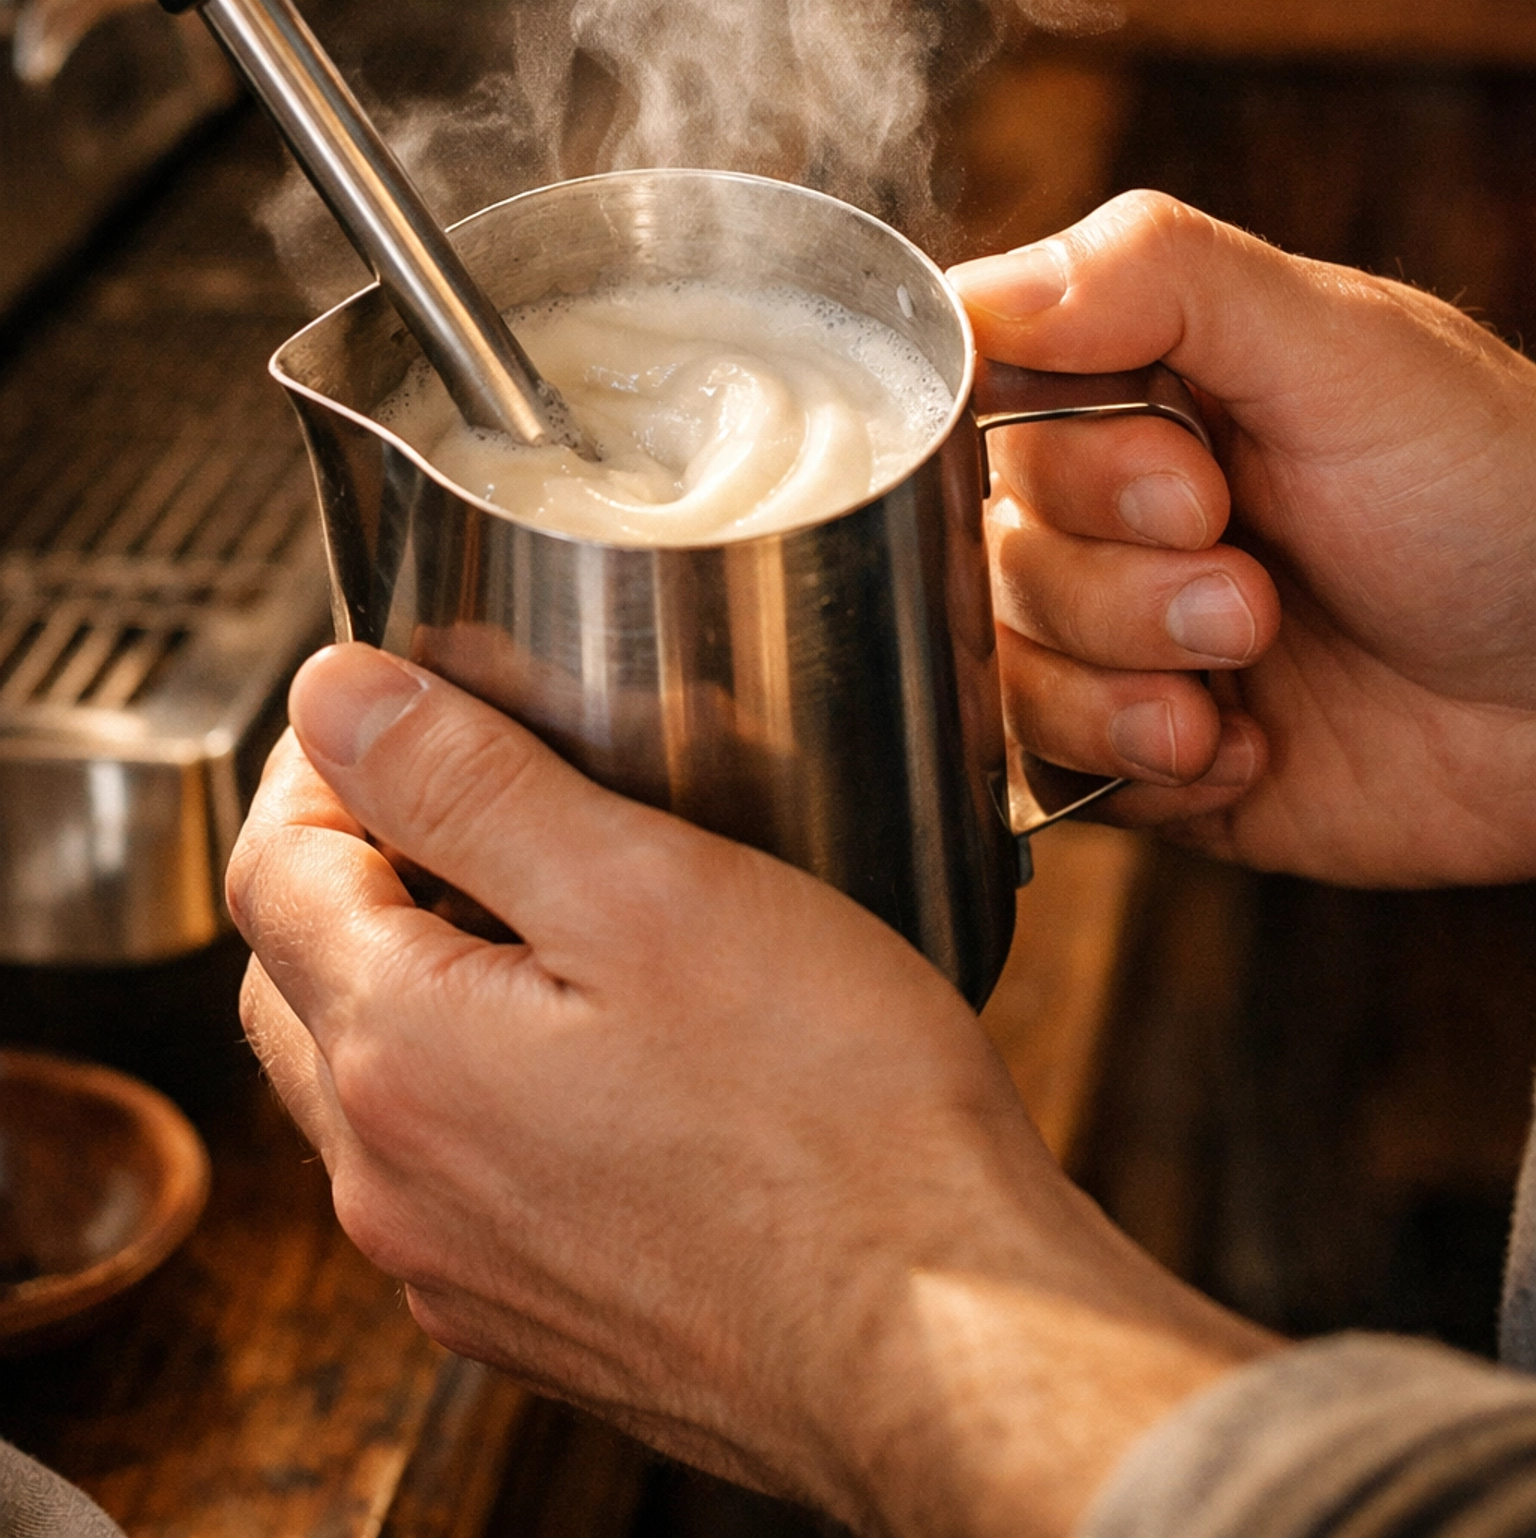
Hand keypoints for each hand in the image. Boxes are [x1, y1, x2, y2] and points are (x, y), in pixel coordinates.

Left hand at [228, 642, 1265, 1537]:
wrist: (943, 1346)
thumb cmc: (830, 1118)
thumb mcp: (644, 889)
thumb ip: (468, 784)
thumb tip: (333, 696)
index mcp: (397, 1059)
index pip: (270, 869)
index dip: (321, 763)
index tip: (400, 709)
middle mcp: (394, 1184)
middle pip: (298, 976)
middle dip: (352, 862)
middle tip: (463, 787)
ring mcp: (457, 1266)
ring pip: (372, 1078)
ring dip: (413, 973)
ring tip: (541, 901)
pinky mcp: (535, 1314)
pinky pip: (451, 1170)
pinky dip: (478, 1080)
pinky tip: (599, 1045)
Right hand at [951, 191, 1535, 885]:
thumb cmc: (1500, 492)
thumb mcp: (1348, 350)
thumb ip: (1162, 278)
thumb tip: (980, 293)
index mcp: (1144, 378)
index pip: (975, 390)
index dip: (1047, 451)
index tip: (1183, 477)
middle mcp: (1113, 503)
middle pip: (977, 543)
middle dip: (1116, 578)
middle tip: (1249, 577)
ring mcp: (1123, 633)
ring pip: (1000, 663)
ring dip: (1122, 677)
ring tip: (1252, 663)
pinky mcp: (1143, 758)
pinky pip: (1050, 776)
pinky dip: (1143, 769)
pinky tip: (1247, 747)